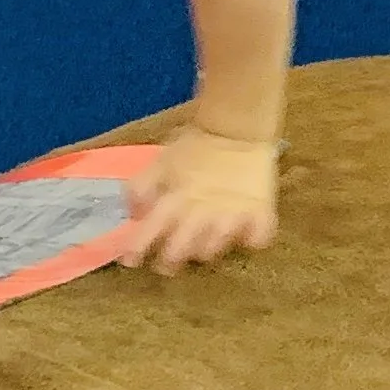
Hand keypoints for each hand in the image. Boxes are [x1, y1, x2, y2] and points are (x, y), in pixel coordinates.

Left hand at [121, 127, 280, 274]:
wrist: (236, 126)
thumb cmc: (195, 146)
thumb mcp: (161, 161)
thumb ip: (141, 187)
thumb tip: (132, 214)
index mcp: (175, 198)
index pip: (152, 229)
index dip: (138, 248)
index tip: (130, 261)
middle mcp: (201, 211)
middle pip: (182, 248)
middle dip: (170, 260)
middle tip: (167, 264)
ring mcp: (232, 213)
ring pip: (216, 248)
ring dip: (206, 250)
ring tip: (204, 246)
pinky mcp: (259, 211)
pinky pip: (257, 236)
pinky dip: (251, 239)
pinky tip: (246, 238)